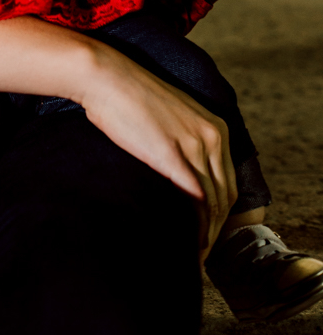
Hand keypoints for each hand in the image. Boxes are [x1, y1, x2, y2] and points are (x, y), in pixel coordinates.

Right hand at [80, 42, 237, 256]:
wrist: (106, 77)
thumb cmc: (127, 98)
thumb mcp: (168, 118)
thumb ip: (182, 142)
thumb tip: (179, 175)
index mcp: (214, 127)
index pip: (229, 182)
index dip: (220, 214)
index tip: (207, 234)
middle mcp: (212, 136)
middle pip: (226, 196)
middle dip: (216, 229)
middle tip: (201, 254)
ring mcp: (193, 145)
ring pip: (213, 202)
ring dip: (207, 234)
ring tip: (194, 257)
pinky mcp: (172, 155)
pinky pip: (195, 198)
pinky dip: (196, 225)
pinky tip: (189, 242)